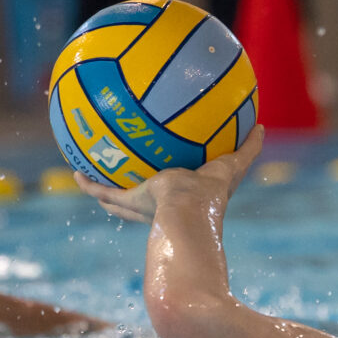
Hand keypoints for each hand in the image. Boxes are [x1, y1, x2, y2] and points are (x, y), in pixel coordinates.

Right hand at [75, 125, 264, 222]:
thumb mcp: (234, 164)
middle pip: (143, 197)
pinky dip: (89, 185)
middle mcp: (162, 204)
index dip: (170, 182)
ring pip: (117, 199)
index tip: (164, 173)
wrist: (188, 211)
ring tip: (86, 174)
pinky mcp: (129, 203)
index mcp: (185, 196)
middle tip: (121, 172)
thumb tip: (262, 126)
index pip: (176, 188)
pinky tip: (75, 173)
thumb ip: (248, 148)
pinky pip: (103, 193)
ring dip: (103, 190)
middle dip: (132, 188)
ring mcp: (142, 207)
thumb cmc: (213, 192)